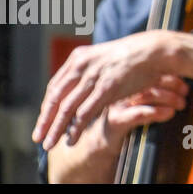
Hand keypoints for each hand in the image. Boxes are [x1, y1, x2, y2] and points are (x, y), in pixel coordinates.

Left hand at [33, 30, 191, 150]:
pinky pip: (85, 112)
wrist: (154, 50)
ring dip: (57, 129)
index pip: (55, 86)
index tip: (43, 120)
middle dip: (45, 120)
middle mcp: (82, 66)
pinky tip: (71, 139)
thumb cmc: (132, 56)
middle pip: (56, 98)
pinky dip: (75, 128)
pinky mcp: (107, 88)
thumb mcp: (103, 58)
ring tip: (51, 144)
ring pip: (67, 108)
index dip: (47, 106)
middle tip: (38, 137)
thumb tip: (75, 88)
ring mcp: (94, 77)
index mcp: (79, 58)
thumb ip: (88, 71)